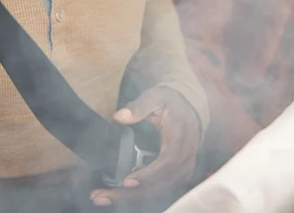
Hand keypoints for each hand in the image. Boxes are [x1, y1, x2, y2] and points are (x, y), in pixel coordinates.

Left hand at [90, 86, 200, 206]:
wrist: (190, 107)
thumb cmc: (171, 102)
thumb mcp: (156, 96)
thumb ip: (139, 106)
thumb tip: (119, 117)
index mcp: (180, 137)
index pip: (168, 161)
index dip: (149, 174)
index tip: (127, 180)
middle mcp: (185, 157)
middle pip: (161, 183)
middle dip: (132, 194)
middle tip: (103, 196)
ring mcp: (183, 168)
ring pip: (160, 190)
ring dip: (132, 197)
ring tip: (103, 197)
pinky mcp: (178, 174)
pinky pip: (160, 189)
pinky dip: (139, 195)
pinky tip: (118, 195)